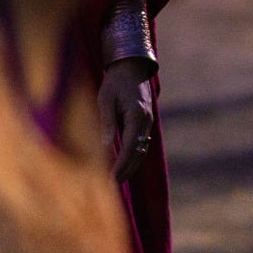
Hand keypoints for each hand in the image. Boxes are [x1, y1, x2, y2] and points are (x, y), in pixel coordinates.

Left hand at [98, 57, 155, 181]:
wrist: (131, 65)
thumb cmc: (115, 81)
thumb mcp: (106, 99)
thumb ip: (106, 122)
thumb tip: (105, 147)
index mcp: (137, 116)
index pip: (130, 148)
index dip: (120, 166)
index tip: (109, 180)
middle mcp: (146, 121)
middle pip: (138, 153)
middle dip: (126, 171)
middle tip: (111, 186)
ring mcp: (148, 122)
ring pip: (142, 150)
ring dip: (131, 165)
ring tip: (116, 179)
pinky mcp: (146, 121)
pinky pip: (142, 143)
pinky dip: (134, 156)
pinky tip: (124, 164)